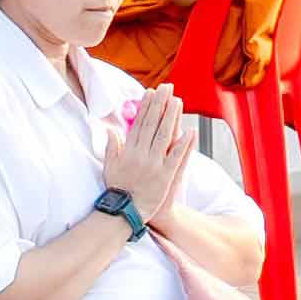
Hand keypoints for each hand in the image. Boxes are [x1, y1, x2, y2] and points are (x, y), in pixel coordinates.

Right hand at [99, 89, 190, 207]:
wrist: (125, 212)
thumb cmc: (118, 190)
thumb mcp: (110, 166)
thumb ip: (112, 147)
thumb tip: (111, 130)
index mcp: (128, 150)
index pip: (139, 123)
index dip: (146, 106)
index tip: (151, 92)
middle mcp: (140, 154)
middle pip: (152, 124)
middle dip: (160, 104)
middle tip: (167, 87)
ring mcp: (154, 164)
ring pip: (164, 136)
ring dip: (172, 117)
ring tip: (178, 101)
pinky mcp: (165, 176)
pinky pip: (176, 157)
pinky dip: (183, 144)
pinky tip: (191, 131)